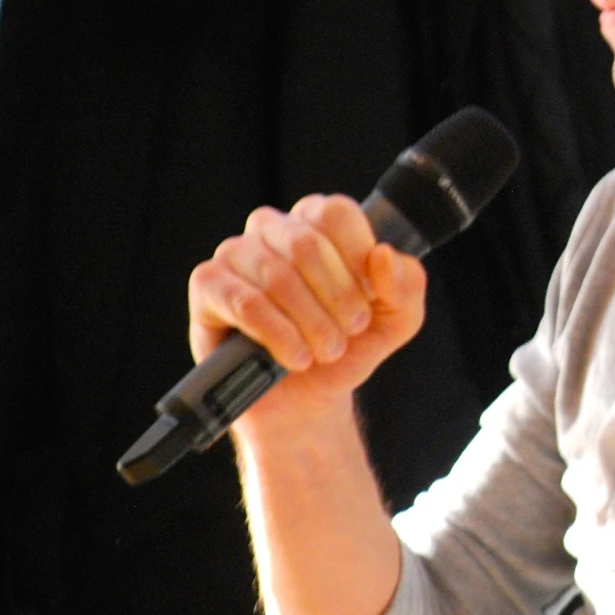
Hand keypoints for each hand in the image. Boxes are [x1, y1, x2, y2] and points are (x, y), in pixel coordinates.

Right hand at [186, 194, 427, 431]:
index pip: (336, 214)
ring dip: (310, 324)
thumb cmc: (346, 346)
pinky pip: (243, 302)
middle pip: (306, 244)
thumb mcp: (397, 319)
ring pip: (277, 276)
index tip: (367, 301)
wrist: (307, 400)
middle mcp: (273, 228)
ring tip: (323, 351)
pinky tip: (293, 356)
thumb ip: (406, 285)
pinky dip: (277, 335)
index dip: (357, 263)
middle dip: (336, 300)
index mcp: (317, 222)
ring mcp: (236, 255)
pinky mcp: (208, 288)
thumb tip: (383, 256)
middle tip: (346, 334)